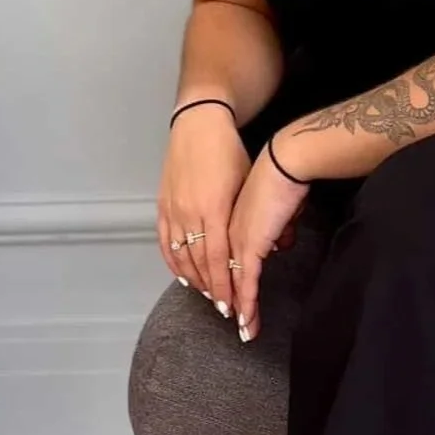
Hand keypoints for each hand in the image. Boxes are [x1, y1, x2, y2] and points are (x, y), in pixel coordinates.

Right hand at [156, 103, 251, 319]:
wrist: (199, 125)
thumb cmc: (228, 152)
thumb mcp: (248, 183)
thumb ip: (251, 216)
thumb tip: (270, 244)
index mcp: (214, 209)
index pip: (218, 259)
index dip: (224, 285)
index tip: (231, 306)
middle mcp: (190, 213)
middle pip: (199, 263)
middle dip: (211, 289)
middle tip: (222, 309)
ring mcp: (173, 210)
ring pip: (181, 256)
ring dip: (194, 279)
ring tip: (207, 295)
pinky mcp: (164, 205)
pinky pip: (165, 242)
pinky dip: (174, 261)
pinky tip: (182, 274)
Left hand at [228, 135, 310, 340]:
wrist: (283, 162)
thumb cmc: (282, 175)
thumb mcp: (274, 203)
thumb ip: (275, 224)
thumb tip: (281, 241)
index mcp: (226, 220)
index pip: (219, 256)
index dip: (221, 277)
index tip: (225, 294)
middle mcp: (224, 233)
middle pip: (219, 274)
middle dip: (226, 299)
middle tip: (232, 319)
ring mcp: (234, 241)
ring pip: (231, 284)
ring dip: (239, 309)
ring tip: (245, 329)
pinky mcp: (249, 247)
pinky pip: (245, 284)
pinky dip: (247, 305)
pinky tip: (248, 321)